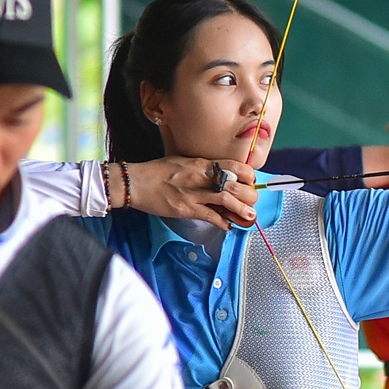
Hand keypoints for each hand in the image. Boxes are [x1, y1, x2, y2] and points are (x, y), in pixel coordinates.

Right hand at [122, 157, 257, 229]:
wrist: (135, 182)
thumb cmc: (157, 171)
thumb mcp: (183, 162)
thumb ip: (202, 168)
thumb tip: (219, 175)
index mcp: (201, 164)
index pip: (233, 166)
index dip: (247, 175)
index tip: (251, 182)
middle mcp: (200, 177)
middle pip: (234, 185)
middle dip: (249, 195)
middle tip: (253, 201)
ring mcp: (194, 193)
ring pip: (226, 200)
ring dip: (241, 209)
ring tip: (250, 216)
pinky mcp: (186, 208)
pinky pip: (210, 216)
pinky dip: (222, 222)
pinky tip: (228, 226)